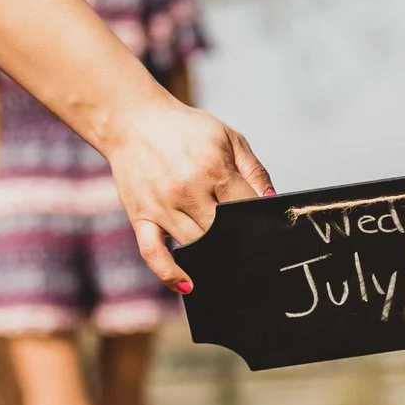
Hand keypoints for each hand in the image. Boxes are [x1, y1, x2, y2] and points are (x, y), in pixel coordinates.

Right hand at [103, 97, 274, 290]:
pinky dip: (170, 274)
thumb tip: (272, 202)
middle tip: (250, 251)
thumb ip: (254, 170)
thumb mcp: (228, 138)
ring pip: (195, 246)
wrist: (132, 119)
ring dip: (212, 255)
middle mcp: (187, 190)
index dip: (259, 222)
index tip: (267, 231)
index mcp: (213, 169)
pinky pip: (153, 254)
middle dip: (239, 241)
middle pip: (223, 232)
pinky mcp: (140, 216)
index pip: (246, 209)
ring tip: (226, 262)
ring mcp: (161, 206)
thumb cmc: (185, 130)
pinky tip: (188, 285)